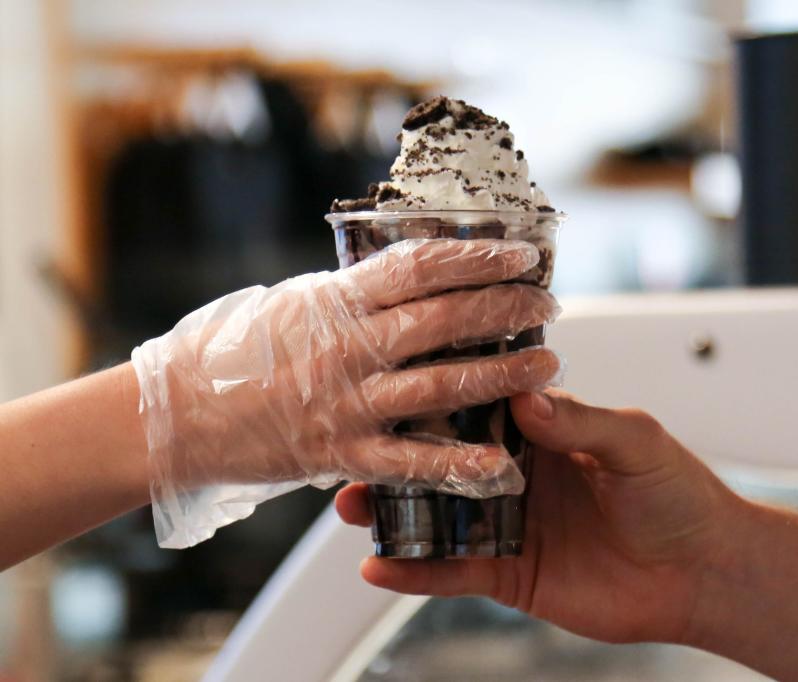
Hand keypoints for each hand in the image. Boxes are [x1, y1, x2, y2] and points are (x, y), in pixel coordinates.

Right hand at [133, 239, 560, 546]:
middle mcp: (349, 347)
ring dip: (502, 374)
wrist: (180, 414)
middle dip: (505, 309)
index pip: (421, 266)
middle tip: (548, 305)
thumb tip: (415, 270)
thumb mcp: (298, 301)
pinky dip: (458, 464)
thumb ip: (357, 291)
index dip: (478, 257)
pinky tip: (501, 461)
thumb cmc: (237, 350)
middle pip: (444, 319)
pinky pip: (410, 460)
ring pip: (441, 383)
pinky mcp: (341, 452)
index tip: (521, 253)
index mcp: (338, 300)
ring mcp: (347, 402)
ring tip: (546, 364)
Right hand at [336, 389, 742, 643]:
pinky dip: (416, 572)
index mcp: (544, 431)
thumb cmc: (679, 494)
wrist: (704, 571)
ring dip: (394, 510)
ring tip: (349, 504)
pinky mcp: (511, 573)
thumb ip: (580, 419)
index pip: (478, 406)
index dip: (438, 396)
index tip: (396, 382)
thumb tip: (524, 395)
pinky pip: (454, 572)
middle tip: (354, 443)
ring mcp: (510, 524)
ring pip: (438, 514)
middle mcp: (518, 474)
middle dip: (398, 452)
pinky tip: (379, 566)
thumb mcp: (634, 440)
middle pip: (443, 459)